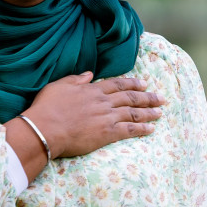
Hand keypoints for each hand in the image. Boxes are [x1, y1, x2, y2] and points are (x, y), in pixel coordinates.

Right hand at [22, 72, 165, 158]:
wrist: (45, 128)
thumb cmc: (47, 108)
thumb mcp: (58, 86)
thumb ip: (76, 79)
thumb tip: (89, 74)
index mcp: (92, 90)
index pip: (117, 84)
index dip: (132, 83)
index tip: (144, 83)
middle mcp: (103, 102)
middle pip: (130, 97)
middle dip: (148, 97)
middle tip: (161, 98)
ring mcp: (107, 117)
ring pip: (134, 113)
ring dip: (149, 112)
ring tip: (160, 112)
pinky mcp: (108, 133)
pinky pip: (130, 130)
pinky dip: (142, 129)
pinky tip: (152, 129)